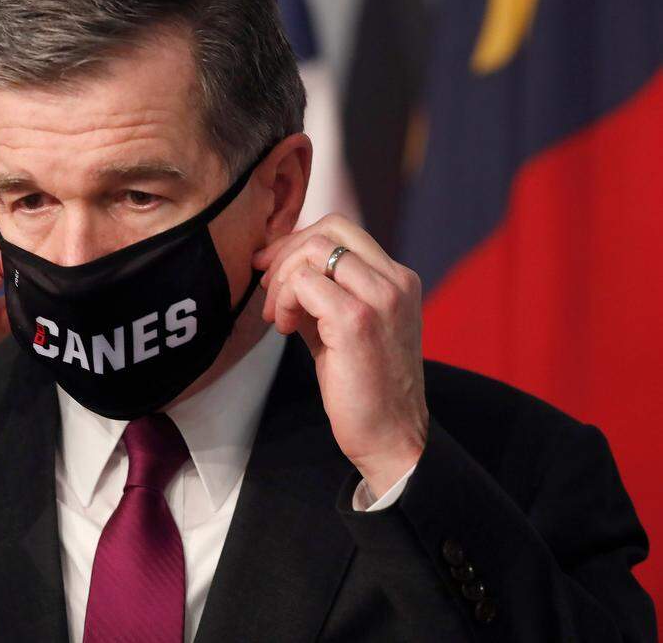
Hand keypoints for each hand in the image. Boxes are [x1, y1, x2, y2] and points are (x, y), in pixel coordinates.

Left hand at [252, 213, 428, 495]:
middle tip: (267, 289)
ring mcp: (380, 297)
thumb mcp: (345, 326)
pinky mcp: (357, 320)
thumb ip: (322, 293)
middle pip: (329, 227)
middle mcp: (395, 281)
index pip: (341, 229)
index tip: (272, 269)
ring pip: (314, 249)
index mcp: (397, 279)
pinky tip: (286, 329)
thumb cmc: (364, 387)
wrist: (390, 436)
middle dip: (286, 252)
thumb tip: (280, 267)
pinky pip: (304, 283)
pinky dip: (285, 300)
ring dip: (283, 279)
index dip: (298, 242)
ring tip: (279, 317)